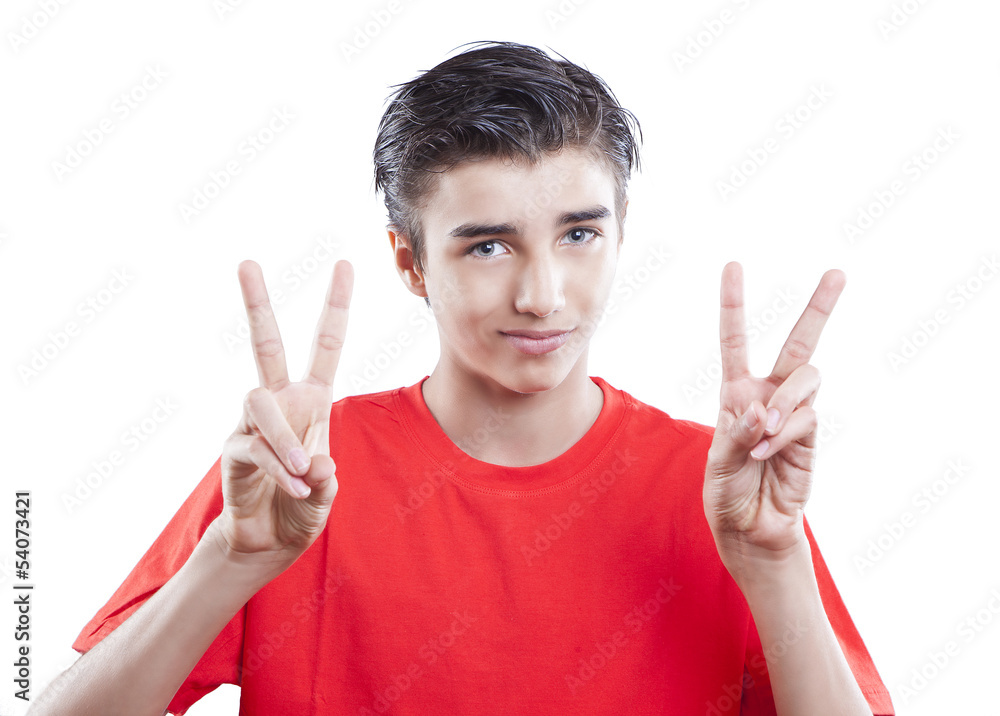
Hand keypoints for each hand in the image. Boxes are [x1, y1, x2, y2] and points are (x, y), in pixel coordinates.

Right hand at [215, 259, 352, 570]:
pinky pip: (254, 447)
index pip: (325, 344)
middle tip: (246, 262)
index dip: (336, 306)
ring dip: (284, 439)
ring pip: (261, 405)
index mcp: (312, 400)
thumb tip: (318, 463)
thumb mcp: (327, 493)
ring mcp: (253, 424)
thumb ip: (327, 480)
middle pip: (265, 345)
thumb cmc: (302, 507)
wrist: (269, 542)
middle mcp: (281, 402)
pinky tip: (296, 487)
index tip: (344, 264)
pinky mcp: (234, 450)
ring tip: (304, 472)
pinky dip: (280, 469)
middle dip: (256, 304)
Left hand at [702, 262, 844, 580]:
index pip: (736, 340)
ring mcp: (794, 414)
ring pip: (805, 379)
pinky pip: (807, 417)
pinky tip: (768, 451)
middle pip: (799, 343)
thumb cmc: (727, 490)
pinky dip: (786, 432)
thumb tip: (761, 410)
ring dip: (784, 401)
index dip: (735, 304)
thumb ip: (736, 434)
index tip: (734, 266)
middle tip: (838, 272)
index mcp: (736, 391)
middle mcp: (768, 394)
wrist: (750, 527)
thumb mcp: (717, 463)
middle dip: (819, 307)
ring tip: (764, 432)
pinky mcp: (811, 436)